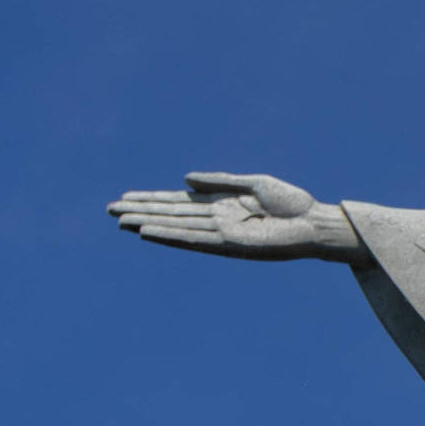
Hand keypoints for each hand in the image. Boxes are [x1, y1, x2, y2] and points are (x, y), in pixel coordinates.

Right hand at [107, 172, 366, 263]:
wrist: (315, 223)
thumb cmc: (292, 204)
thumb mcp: (253, 184)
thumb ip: (220, 181)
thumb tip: (185, 180)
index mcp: (221, 205)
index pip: (179, 203)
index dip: (152, 200)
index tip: (125, 198)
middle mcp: (217, 220)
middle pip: (171, 215)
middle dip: (141, 212)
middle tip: (109, 211)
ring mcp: (221, 234)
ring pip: (176, 227)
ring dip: (148, 224)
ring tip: (120, 221)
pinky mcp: (230, 245)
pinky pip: (194, 240)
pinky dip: (171, 236)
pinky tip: (148, 233)